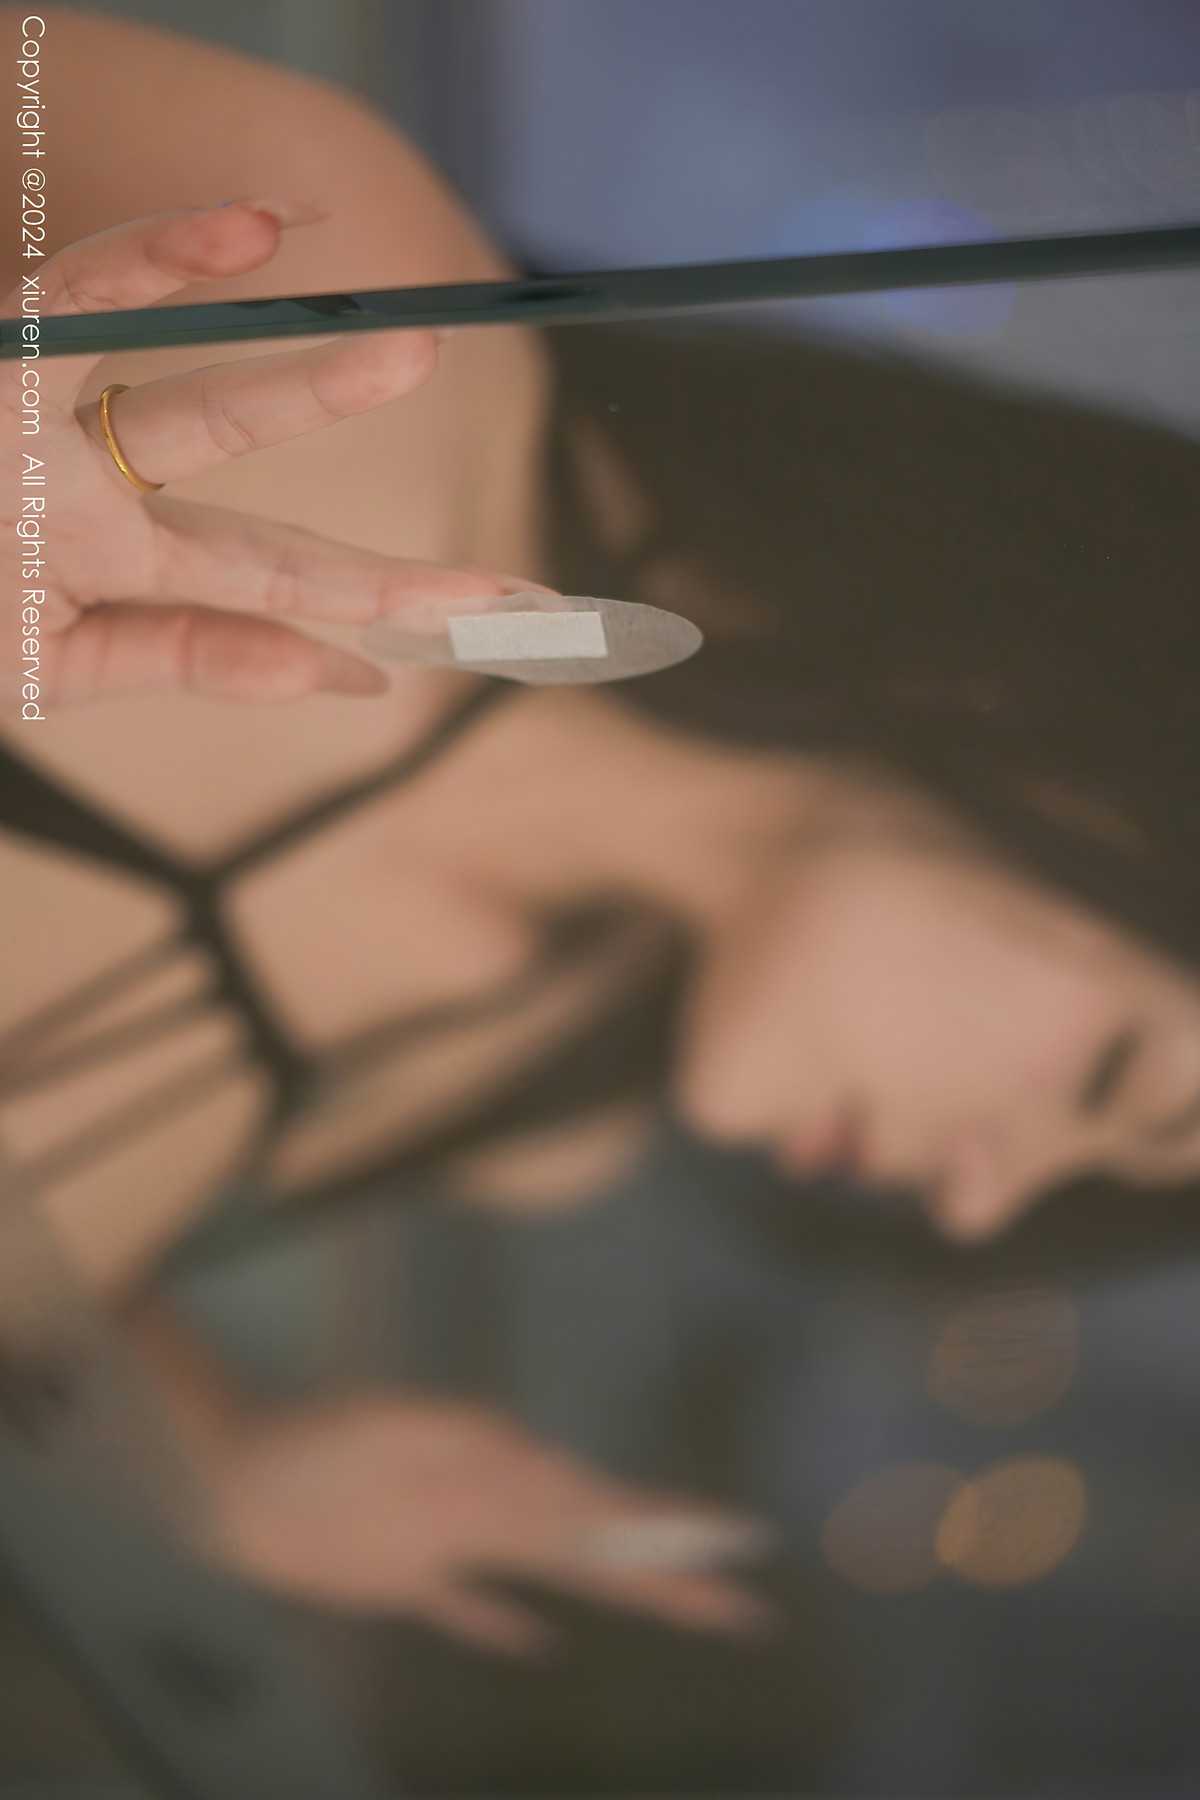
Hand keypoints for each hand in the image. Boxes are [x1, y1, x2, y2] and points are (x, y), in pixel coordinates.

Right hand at [1, 199, 556, 707]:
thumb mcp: (51, 662)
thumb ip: (193, 657)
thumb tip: (349, 676)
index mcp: (118, 566)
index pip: (272, 586)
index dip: (374, 605)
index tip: (483, 623)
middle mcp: (103, 493)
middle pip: (271, 516)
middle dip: (389, 556)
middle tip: (514, 576)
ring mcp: (50, 424)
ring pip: (198, 395)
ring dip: (308, 380)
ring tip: (418, 344)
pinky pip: (77, 295)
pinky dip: (162, 261)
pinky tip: (256, 233)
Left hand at [201, 1392, 778, 1656]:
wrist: (231, 1472)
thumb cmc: (311, 1445)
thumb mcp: (392, 1429)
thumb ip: (472, 1440)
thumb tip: (555, 1457)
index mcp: (500, 1484)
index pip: (602, 1511)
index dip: (669, 1526)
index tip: (737, 1535)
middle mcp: (492, 1512)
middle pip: (597, 1554)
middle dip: (671, 1576)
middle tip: (745, 1603)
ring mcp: (453, 1545)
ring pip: (554, 1578)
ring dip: (617, 1596)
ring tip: (681, 1611)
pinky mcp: (400, 1575)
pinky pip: (465, 1609)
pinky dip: (501, 1627)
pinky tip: (539, 1646)